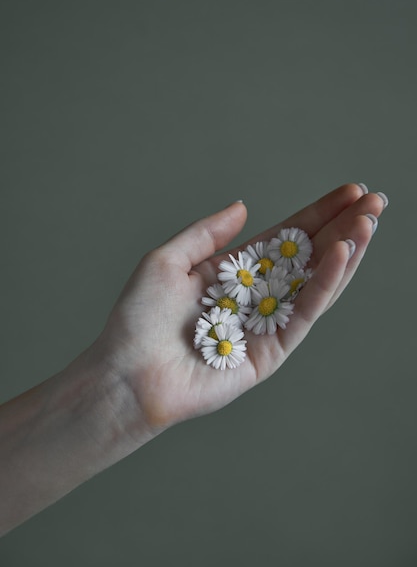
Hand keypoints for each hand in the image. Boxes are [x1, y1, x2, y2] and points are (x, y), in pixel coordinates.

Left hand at [95, 183, 386, 431]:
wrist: (127, 374)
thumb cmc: (139, 319)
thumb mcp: (166, 260)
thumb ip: (207, 234)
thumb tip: (243, 207)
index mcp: (232, 274)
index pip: (284, 238)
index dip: (317, 215)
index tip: (349, 192)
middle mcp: (254, 297)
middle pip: (308, 258)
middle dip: (342, 229)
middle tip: (374, 202)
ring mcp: (267, 325)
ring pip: (315, 284)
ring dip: (345, 253)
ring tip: (369, 223)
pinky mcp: (272, 353)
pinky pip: (303, 314)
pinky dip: (325, 285)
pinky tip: (342, 255)